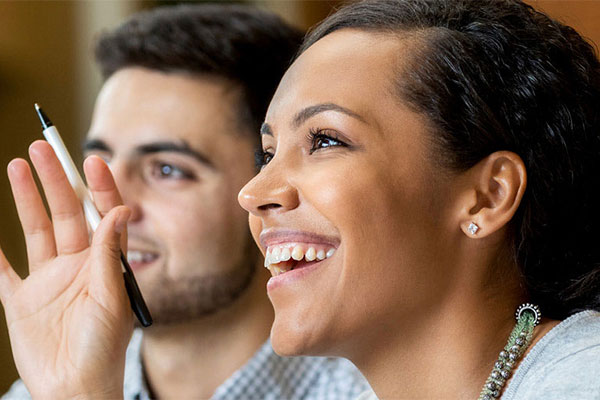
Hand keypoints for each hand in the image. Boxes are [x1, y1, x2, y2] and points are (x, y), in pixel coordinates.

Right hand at [0, 141, 132, 398]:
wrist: (76, 388)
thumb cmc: (104, 346)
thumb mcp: (112, 296)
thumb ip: (109, 254)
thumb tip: (120, 209)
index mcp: (104, 263)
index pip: (102, 216)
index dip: (99, 187)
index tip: (94, 159)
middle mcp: (77, 265)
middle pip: (66, 213)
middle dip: (56, 181)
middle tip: (44, 147)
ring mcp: (48, 280)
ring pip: (37, 228)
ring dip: (27, 199)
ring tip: (18, 165)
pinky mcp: (21, 300)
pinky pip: (2, 269)